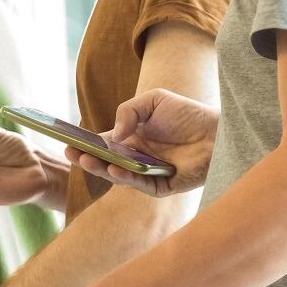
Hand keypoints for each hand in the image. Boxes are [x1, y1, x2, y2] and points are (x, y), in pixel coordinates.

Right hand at [72, 89, 217, 196]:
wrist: (219, 130)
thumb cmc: (188, 114)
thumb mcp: (154, 100)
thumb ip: (129, 111)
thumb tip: (113, 135)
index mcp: (133, 139)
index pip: (103, 145)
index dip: (85, 145)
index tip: (67, 142)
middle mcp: (138, 158)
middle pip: (106, 163)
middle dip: (87, 159)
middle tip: (72, 154)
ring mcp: (150, 173)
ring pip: (120, 176)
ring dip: (103, 169)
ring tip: (88, 161)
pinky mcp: (165, 186)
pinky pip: (142, 185)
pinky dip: (127, 178)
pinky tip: (115, 169)